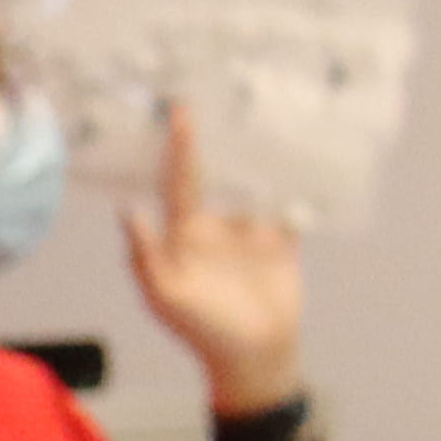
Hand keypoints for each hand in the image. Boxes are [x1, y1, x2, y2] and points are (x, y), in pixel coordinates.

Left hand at [125, 104, 308, 417]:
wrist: (254, 354)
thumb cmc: (200, 329)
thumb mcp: (165, 296)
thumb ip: (145, 255)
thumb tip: (129, 211)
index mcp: (185, 231)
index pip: (180, 181)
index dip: (179, 147)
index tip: (179, 110)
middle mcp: (217, 221)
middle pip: (220, 169)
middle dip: (222, 135)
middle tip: (228, 86)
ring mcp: (252, 226)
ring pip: (257, 178)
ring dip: (263, 149)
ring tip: (271, 104)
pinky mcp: (285, 235)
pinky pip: (293, 198)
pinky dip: (300, 175)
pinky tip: (311, 143)